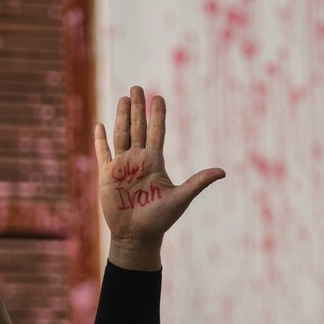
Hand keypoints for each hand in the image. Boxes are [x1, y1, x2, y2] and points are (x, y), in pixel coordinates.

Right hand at [94, 86, 224, 269]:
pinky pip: (103, 153)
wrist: (136, 236)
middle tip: (137, 87)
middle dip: (138, 108)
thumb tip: (223, 172)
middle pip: (137, 128)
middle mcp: (138, 160)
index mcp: (155, 162)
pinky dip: (101, 140)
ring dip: (122, 117)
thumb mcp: (181, 198)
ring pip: (121, 135)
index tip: (158, 96)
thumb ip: (198, 182)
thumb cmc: (159, 220)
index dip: (157, 114)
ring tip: (124, 98)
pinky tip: (100, 125)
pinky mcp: (107, 176)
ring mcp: (122, 167)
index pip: (156, 132)